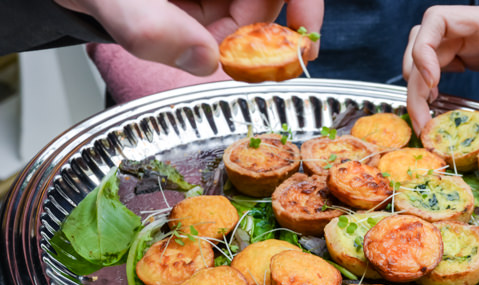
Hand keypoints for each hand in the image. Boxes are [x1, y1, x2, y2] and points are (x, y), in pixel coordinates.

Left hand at [54, 0, 323, 75]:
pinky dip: (214, 45)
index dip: (305, 4)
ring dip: (228, 43)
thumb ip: (149, 25)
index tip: (304, 41)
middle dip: (253, 33)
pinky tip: (192, 46)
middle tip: (225, 58)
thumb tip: (203, 60)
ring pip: (246, 15)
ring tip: (187, 42)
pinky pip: (223, 24)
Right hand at [404, 5, 478, 139]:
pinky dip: (427, 86)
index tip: (432, 80)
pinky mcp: (465, 54)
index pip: (437, 20)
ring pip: (422, 57)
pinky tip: (435, 103)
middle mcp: (468, 28)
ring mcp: (464, 41)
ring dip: (417, 88)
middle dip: (415, 83)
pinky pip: (435, 66)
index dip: (424, 48)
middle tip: (423, 120)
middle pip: (420, 45)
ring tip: (425, 117)